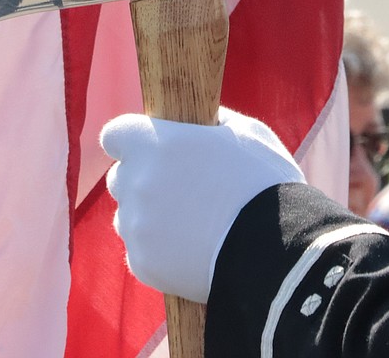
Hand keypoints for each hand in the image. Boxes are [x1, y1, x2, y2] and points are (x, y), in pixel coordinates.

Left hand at [100, 107, 304, 302]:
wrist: (273, 251)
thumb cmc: (263, 182)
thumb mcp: (246, 133)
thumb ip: (211, 123)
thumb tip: (201, 124)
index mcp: (156, 144)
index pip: (115, 134)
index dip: (134, 139)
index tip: (152, 147)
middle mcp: (136, 183)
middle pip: (122, 177)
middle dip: (145, 178)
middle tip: (184, 187)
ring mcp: (136, 227)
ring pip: (130, 215)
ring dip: (151, 215)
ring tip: (194, 222)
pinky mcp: (142, 264)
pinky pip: (142, 250)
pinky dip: (161, 249)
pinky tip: (194, 247)